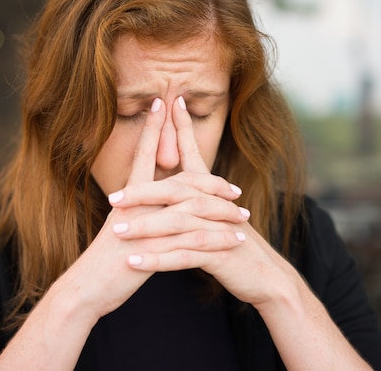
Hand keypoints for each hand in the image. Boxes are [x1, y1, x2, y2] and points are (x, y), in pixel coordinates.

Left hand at [109, 96, 298, 306]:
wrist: (266, 277)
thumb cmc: (234, 246)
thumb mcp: (215, 218)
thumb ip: (195, 198)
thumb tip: (171, 183)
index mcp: (213, 194)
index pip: (194, 155)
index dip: (182, 129)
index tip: (168, 102)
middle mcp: (217, 206)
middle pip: (178, 190)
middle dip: (144, 193)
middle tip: (114, 199)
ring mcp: (220, 230)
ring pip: (178, 222)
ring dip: (146, 228)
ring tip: (118, 233)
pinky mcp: (221, 254)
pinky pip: (184, 256)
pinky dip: (158, 259)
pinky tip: (135, 263)